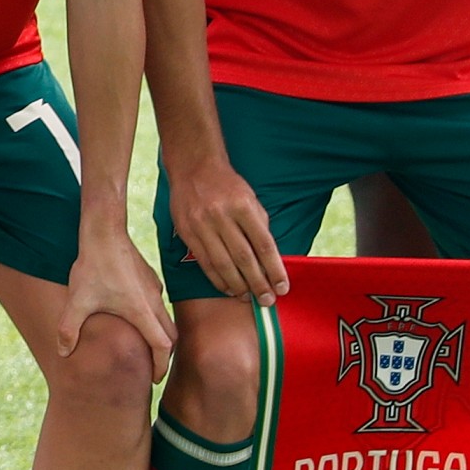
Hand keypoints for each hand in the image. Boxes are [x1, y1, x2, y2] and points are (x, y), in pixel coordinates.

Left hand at [61, 230, 177, 383]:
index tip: (153, 379)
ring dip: (161, 335)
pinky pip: (159, 302)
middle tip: (152, 369)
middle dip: (164, 355)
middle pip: (171, 336)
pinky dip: (156, 317)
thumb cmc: (92, 267)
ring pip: (167, 318)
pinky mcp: (150, 277)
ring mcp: (154, 288)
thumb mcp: (77, 301)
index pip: (162, 347)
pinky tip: (138, 316)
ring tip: (147, 347)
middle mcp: (154, 302)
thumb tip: (62, 354)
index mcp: (142, 312)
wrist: (104, 232)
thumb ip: (69, 329)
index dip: (160, 366)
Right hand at [164, 152, 286, 301]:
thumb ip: (260, 228)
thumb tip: (270, 261)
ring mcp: (201, 224)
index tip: (283, 287)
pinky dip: (217, 279)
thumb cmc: (228, 186)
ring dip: (238, 285)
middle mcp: (221, 216)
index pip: (264, 245)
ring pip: (222, 263)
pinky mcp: (187, 231)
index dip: (275, 269)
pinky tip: (228, 288)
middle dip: (258, 283)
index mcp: (243, 207)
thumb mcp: (251, 200)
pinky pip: (204, 261)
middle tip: (267, 300)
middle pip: (244, 258)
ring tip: (248, 297)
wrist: (194, 168)